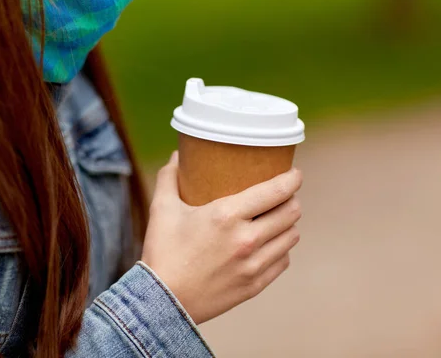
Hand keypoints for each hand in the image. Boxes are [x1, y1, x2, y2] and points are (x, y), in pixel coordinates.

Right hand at [142, 152, 302, 324]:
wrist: (161, 300)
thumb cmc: (162, 251)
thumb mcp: (161, 209)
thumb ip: (169, 177)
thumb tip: (177, 155)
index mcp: (226, 215)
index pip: (276, 191)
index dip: (292, 179)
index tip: (294, 173)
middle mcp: (246, 239)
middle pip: (291, 212)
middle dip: (291, 199)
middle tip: (282, 195)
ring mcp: (253, 264)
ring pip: (291, 236)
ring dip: (287, 224)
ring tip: (277, 219)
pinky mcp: (254, 285)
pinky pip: (282, 261)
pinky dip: (280, 249)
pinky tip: (269, 244)